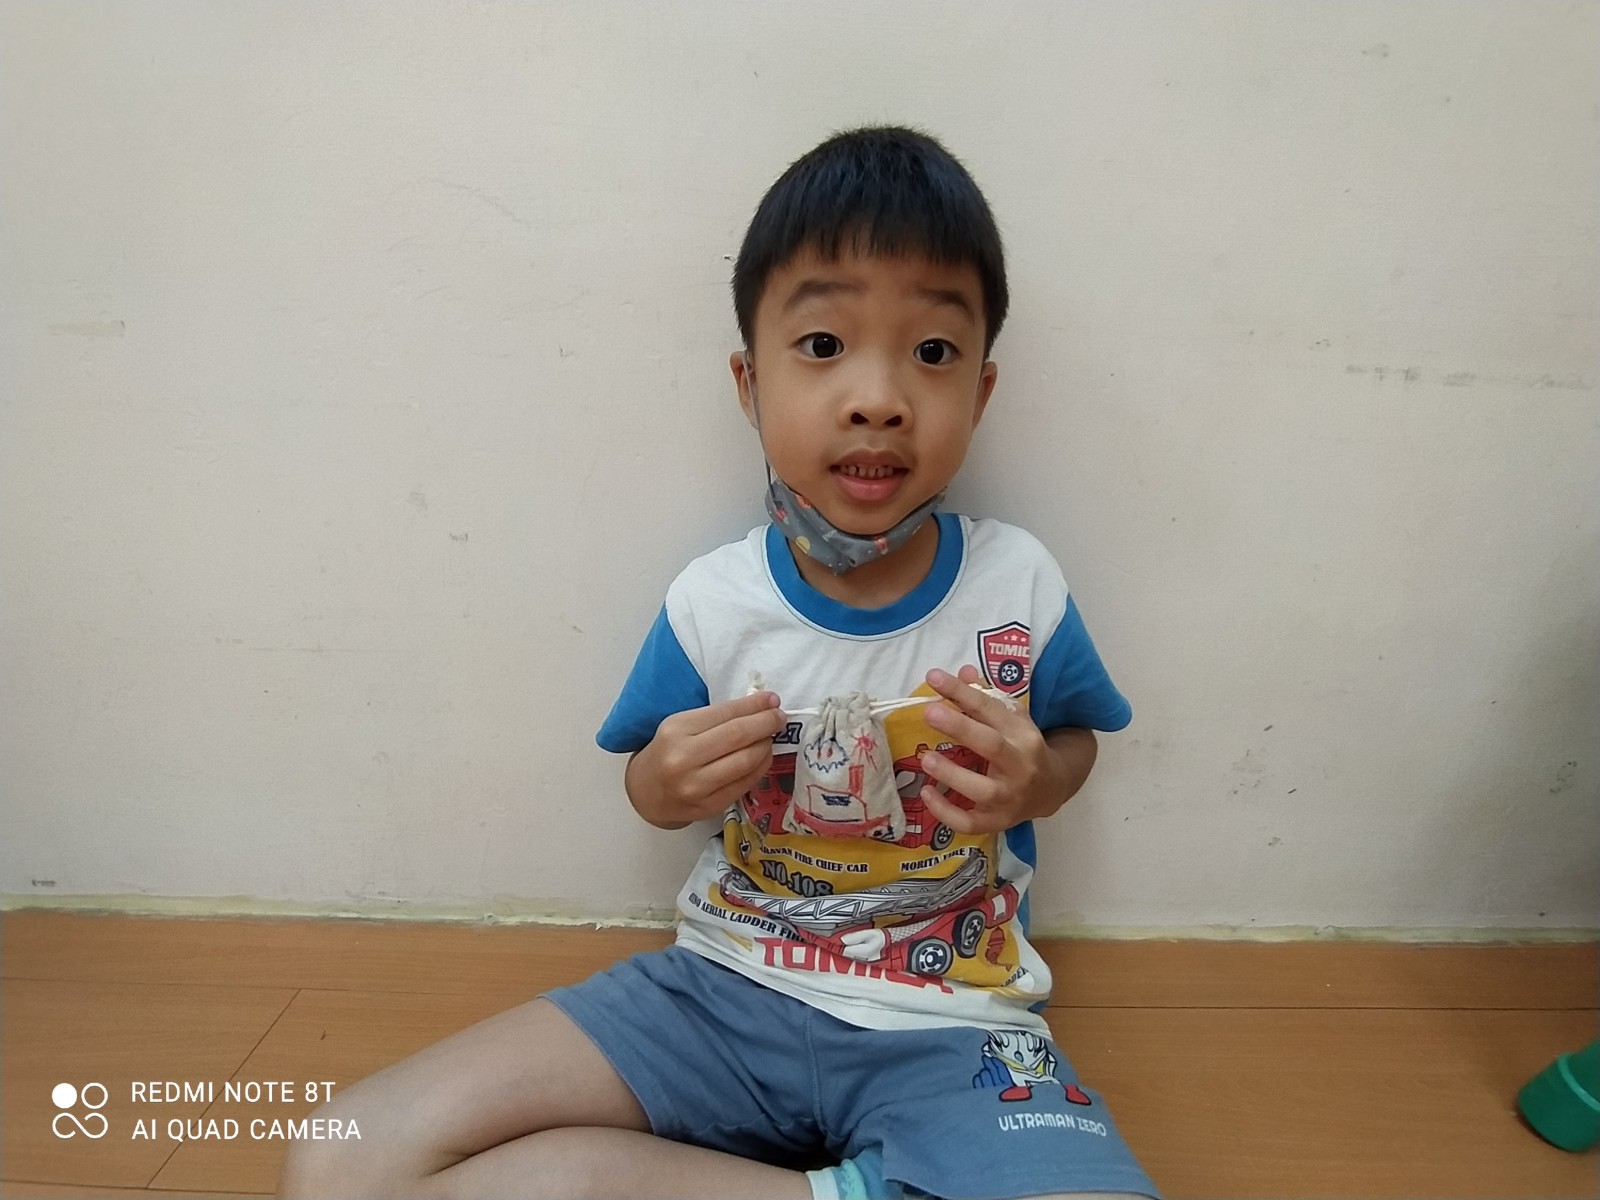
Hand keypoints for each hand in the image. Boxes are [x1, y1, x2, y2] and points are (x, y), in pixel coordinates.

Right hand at [625, 691, 788, 828]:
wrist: (646, 792)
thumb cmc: (668, 751)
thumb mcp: (682, 726)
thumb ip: (717, 717)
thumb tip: (761, 705)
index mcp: (676, 731)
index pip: (725, 714)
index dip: (754, 706)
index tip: (772, 699)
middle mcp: (684, 759)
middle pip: (738, 736)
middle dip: (766, 723)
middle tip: (780, 717)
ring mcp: (696, 787)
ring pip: (746, 761)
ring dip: (766, 746)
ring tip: (770, 737)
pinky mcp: (709, 806)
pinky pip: (745, 783)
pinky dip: (760, 767)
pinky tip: (763, 757)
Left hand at [917, 665, 1079, 833]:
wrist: (1052, 789)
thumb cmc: (1023, 747)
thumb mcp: (1012, 719)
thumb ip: (986, 698)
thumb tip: (963, 672)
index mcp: (1023, 734)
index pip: (990, 709)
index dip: (962, 692)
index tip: (934, 677)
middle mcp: (1020, 765)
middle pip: (992, 745)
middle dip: (960, 728)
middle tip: (929, 712)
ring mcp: (1010, 797)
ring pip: (983, 790)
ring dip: (953, 774)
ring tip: (926, 760)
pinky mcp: (998, 821)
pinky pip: (971, 823)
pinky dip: (947, 813)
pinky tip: (927, 794)